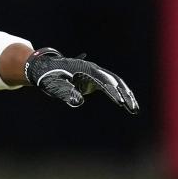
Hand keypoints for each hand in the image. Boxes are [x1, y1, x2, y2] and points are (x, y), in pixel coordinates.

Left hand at [24, 48, 138, 113]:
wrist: (43, 68)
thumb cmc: (48, 77)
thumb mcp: (54, 85)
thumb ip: (66, 92)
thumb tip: (78, 102)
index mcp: (85, 69)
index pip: (103, 80)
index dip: (112, 91)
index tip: (119, 103)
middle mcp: (93, 69)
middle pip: (115, 80)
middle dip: (125, 94)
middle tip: (133, 109)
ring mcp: (94, 74)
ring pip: (116, 83)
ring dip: (126, 95)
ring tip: (134, 109)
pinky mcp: (93, 80)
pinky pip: (110, 87)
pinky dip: (118, 95)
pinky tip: (125, 105)